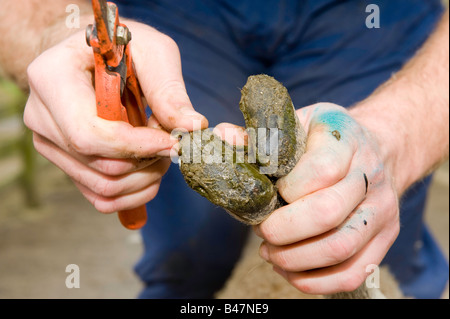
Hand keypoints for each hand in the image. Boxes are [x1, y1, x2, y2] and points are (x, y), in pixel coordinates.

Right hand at [24, 21, 207, 212]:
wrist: (95, 56)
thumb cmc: (122, 46)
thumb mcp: (152, 52)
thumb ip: (169, 90)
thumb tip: (192, 127)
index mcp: (52, 79)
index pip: (89, 133)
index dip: (138, 146)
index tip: (173, 142)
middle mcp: (41, 115)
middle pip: (99, 165)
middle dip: (147, 162)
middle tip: (170, 142)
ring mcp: (50, 143)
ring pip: (103, 187)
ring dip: (145, 178)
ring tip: (161, 150)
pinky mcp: (65, 162)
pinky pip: (101, 196)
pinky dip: (134, 191)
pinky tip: (150, 168)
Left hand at [253, 103, 399, 294]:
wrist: (378, 149)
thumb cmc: (324, 139)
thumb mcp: (296, 124)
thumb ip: (258, 135)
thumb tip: (221, 136)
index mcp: (346, 139)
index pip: (320, 171)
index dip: (286, 189)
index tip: (270, 193)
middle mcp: (370, 175)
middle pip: (327, 213)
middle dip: (282, 230)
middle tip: (262, 231)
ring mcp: (382, 210)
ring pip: (339, 248)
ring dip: (294, 259)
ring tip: (270, 252)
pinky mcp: (385, 238)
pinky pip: (353, 274)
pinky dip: (314, 282)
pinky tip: (290, 269)